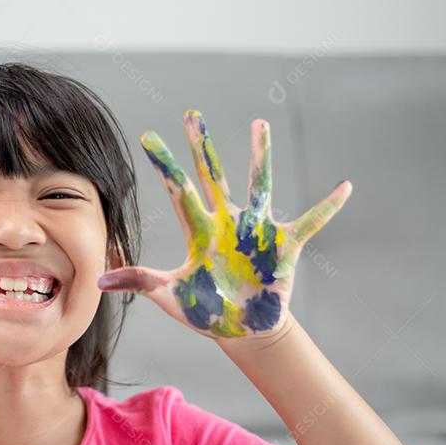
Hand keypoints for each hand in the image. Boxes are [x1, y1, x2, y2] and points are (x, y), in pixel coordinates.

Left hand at [98, 111, 350, 338]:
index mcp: (199, 231)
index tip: (148, 136)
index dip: (165, 165)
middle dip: (201, 146)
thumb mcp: (170, 297)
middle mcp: (226, 222)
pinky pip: (310, 222)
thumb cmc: (205, 312)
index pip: (178, 190)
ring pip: (259, 185)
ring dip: (261, 155)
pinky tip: (345, 187)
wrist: (242, 331)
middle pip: (213, 175)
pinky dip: (328, 207)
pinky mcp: (284, 245)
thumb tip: (99, 280)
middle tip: (191, 113)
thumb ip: (140, 281)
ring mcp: (256, 230)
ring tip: (259, 124)